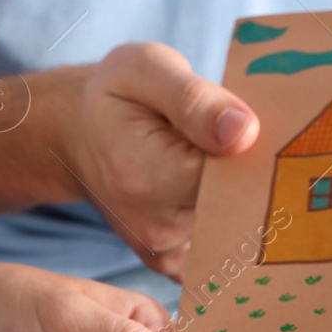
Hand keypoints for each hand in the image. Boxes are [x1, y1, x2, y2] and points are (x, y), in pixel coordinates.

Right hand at [61, 43, 260, 278]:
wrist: (76, 135)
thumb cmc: (115, 95)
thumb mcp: (147, 70)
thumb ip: (195, 99)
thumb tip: (245, 132)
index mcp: (148, 177)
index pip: (234, 177)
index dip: (254, 153)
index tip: (252, 128)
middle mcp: (157, 226)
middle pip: (239, 207)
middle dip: (248, 176)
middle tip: (233, 141)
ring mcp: (165, 251)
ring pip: (235, 227)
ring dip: (237, 196)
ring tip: (208, 161)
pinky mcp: (171, 262)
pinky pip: (219, 248)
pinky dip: (225, 220)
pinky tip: (208, 191)